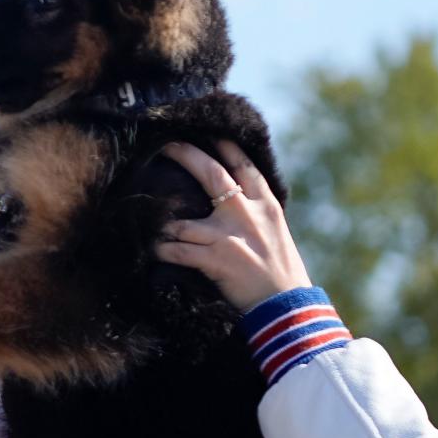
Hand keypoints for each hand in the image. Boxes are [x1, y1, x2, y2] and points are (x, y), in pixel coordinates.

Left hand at [155, 140, 314, 311]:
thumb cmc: (281, 272)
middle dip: (186, 155)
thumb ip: (256, 213)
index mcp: (265, 204)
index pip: (244, 165)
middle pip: (211, 173)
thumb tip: (236, 198)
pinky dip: (162, 251)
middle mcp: (246, 213)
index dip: (225, 145)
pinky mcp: (214, 259)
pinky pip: (177, 250)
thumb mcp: (276, 232)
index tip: (208, 130)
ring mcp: (228, 235)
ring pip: (182, 220)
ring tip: (150, 222)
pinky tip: (153, 250)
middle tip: (167, 145)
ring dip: (163, 224)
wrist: (287, 307)